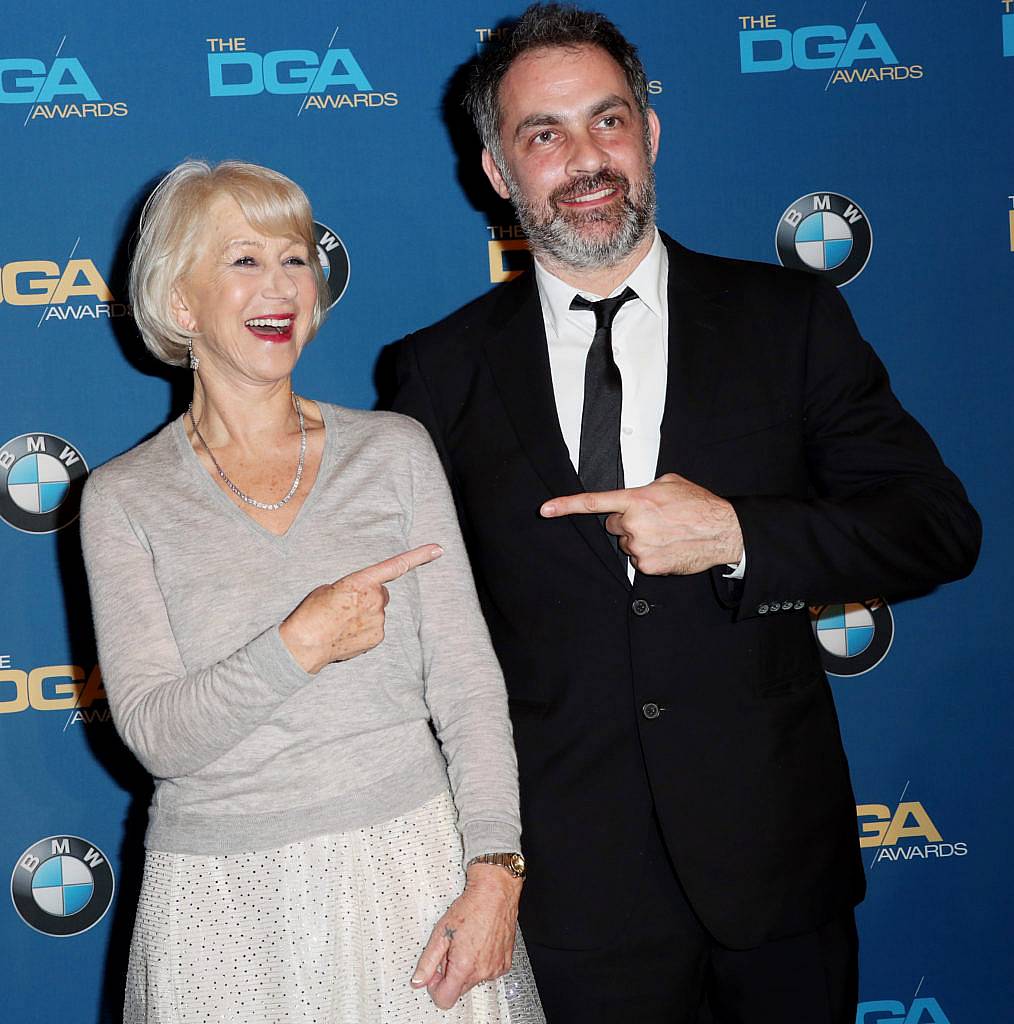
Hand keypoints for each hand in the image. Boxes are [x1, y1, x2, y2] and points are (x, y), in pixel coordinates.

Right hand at [279, 544, 442, 673]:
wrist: (305, 644)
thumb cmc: (312, 612)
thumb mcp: (330, 588)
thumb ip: (354, 587)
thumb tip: (362, 597)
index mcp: (361, 582)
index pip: (394, 565)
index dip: (419, 556)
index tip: (438, 549)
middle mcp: (374, 599)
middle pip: (381, 594)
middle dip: (370, 598)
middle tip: (347, 607)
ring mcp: (378, 620)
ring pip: (378, 613)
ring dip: (365, 616)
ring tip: (342, 622)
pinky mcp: (377, 637)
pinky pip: (375, 629)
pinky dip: (364, 630)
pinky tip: (346, 633)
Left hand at [410, 864, 521, 1009]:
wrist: (495, 892)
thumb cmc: (471, 907)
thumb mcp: (441, 932)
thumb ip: (427, 961)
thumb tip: (418, 980)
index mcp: (465, 966)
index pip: (445, 999)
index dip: (435, 987)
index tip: (435, 972)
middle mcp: (483, 971)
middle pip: (459, 990)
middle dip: (451, 973)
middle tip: (451, 949)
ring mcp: (496, 968)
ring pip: (474, 980)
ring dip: (467, 967)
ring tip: (467, 942)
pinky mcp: (505, 963)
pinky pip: (488, 972)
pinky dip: (481, 962)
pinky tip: (480, 942)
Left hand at [541, 473, 742, 575]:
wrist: (722, 531)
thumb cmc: (699, 505)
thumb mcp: (670, 483)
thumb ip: (645, 488)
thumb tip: (636, 496)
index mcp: (636, 500)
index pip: (593, 502)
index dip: (565, 506)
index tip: (545, 510)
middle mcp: (633, 523)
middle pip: (614, 525)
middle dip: (628, 523)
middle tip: (654, 520)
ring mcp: (639, 547)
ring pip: (627, 544)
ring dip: (641, 539)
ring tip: (667, 533)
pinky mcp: (647, 565)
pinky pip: (638, 560)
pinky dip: (651, 555)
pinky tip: (669, 547)